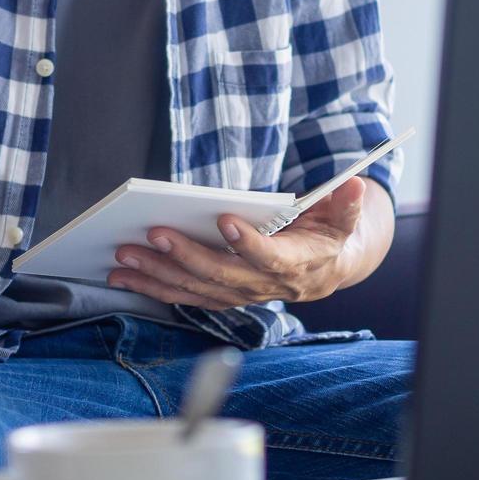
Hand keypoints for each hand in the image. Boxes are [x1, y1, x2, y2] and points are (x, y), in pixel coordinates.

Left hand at [108, 178, 369, 309]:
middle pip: (222, 275)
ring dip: (158, 275)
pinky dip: (153, 287)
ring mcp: (239, 295)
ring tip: (124, 256)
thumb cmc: (327, 235)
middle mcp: (264, 286)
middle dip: (186, 256)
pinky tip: (124, 275)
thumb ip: (347, 204)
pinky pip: (183, 295)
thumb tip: (354, 184)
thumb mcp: (344, 217)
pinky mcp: (220, 296)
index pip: (271, 257)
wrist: (325, 270)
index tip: (225, 220)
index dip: (250, 243)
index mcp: (296, 264)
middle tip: (155, 233)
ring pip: (195, 289)